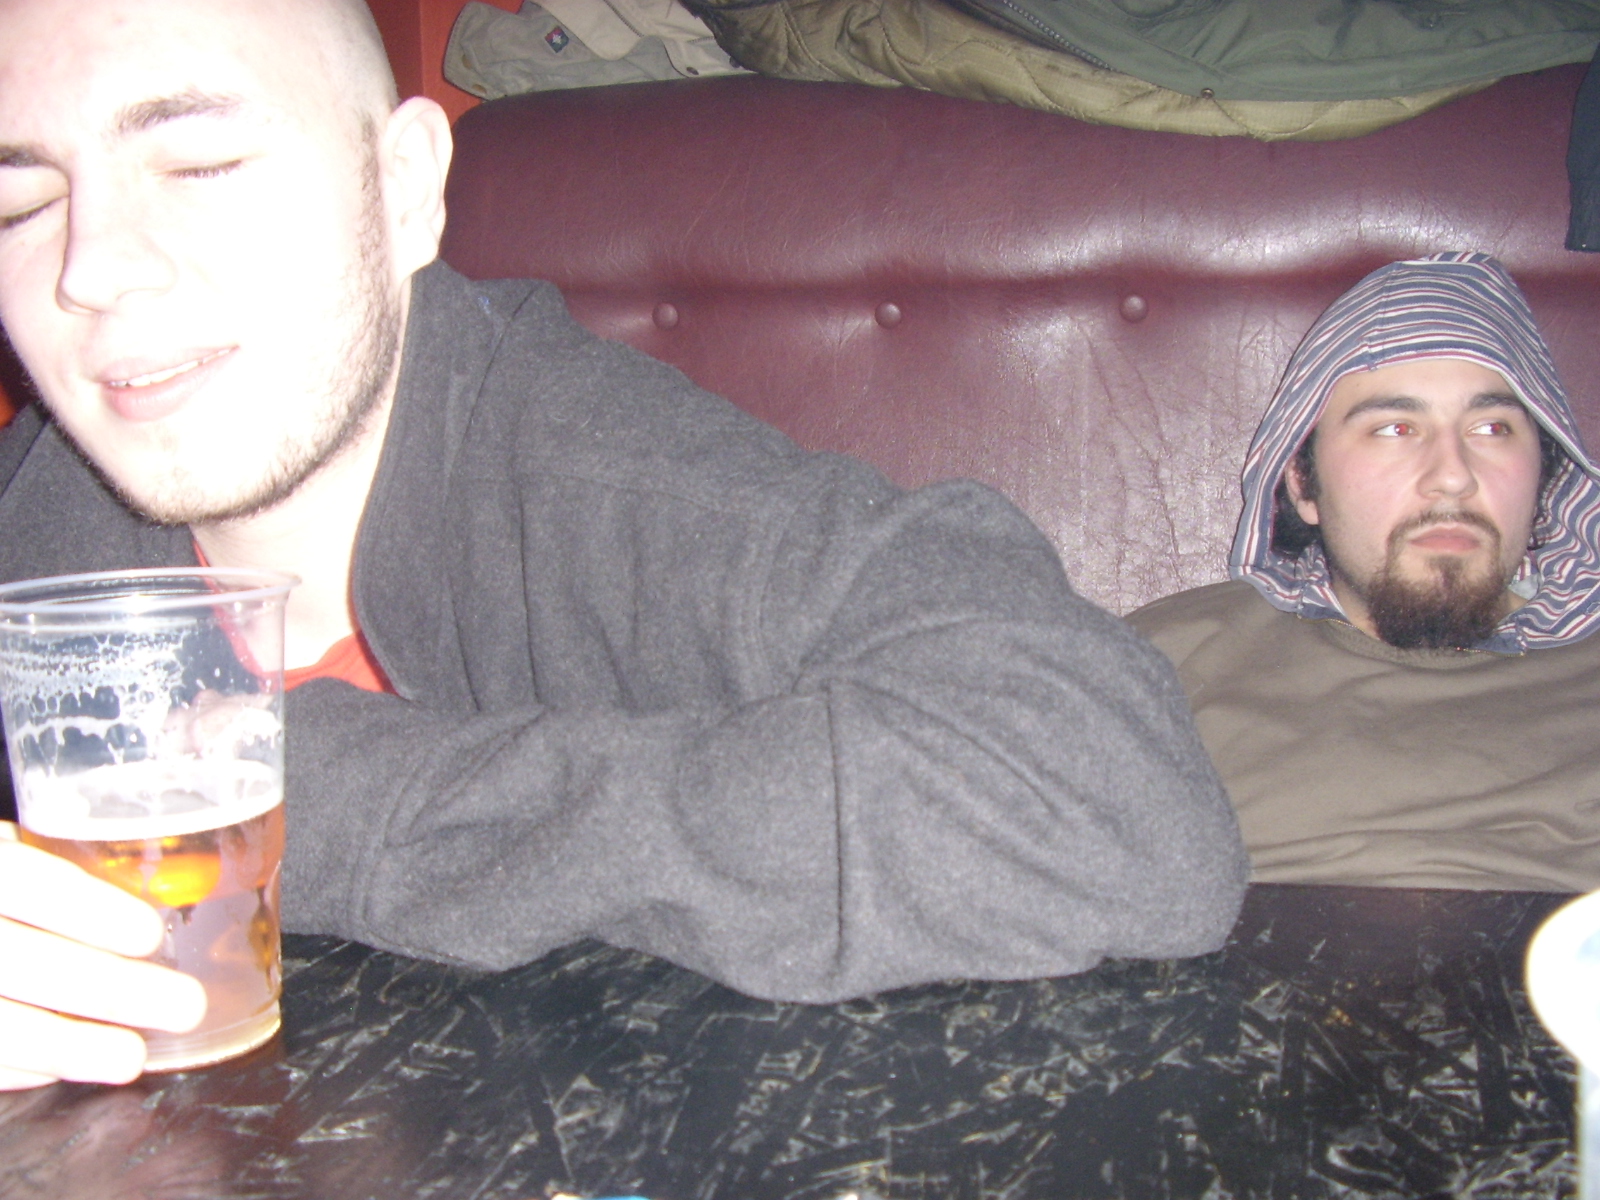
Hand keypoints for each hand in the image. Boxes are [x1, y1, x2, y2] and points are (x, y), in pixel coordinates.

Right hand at [0, 825, 206, 1088]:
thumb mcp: (15, 852)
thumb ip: (66, 863)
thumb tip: (172, 889)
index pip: (26, 880)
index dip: (87, 909)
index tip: (149, 935)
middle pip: (19, 960)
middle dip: (109, 989)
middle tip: (184, 1006)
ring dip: (69, 1046)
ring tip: (132, 1056)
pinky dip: (21, 1069)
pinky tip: (67, 1067)